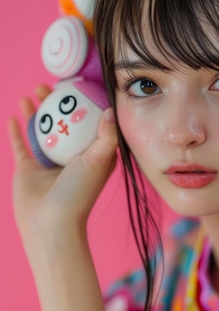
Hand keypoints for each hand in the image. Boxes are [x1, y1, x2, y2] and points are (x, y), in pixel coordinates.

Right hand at [9, 85, 117, 255]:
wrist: (50, 224)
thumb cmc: (79, 195)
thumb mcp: (99, 161)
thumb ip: (107, 137)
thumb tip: (110, 110)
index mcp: (92, 157)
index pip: (90, 124)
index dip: (85, 105)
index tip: (79, 86)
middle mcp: (71, 158)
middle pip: (64, 124)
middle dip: (58, 104)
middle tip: (51, 86)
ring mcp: (49, 164)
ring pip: (42, 131)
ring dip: (37, 112)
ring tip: (33, 93)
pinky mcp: (28, 170)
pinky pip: (21, 145)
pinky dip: (18, 130)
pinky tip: (15, 114)